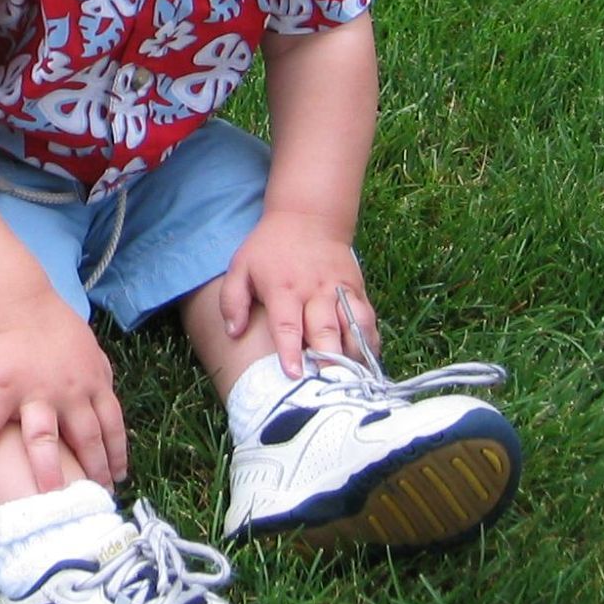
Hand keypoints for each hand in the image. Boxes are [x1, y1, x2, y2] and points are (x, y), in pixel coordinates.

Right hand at [0, 292, 127, 492]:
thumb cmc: (50, 322)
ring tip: (48, 499)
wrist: (15, 302)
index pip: (112, 425)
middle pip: (85, 439)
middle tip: (94, 498)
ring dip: (48, 470)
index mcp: (92, 382)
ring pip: (44, 439)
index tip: (118, 476)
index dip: (116, 454)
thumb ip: (98, 373)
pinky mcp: (0, 389)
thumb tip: (107, 396)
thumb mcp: (88, 346)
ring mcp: (34, 393)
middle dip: (93, 471)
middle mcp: (68, 392)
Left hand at [218, 211, 377, 375]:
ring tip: (354, 380)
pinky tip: (370, 361)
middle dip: (328, 359)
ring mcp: (339, 291)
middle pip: (325, 330)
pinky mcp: (356, 290)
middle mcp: (314, 292)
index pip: (287, 325)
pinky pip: (367, 318)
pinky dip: (371, 340)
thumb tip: (233, 332)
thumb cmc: (269, 247)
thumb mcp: (241, 266)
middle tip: (330, 386)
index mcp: (284, 289)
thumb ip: (232, 300)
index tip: (293, 374)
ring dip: (354, 353)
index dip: (291, 350)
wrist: (308, 217)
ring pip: (353, 326)